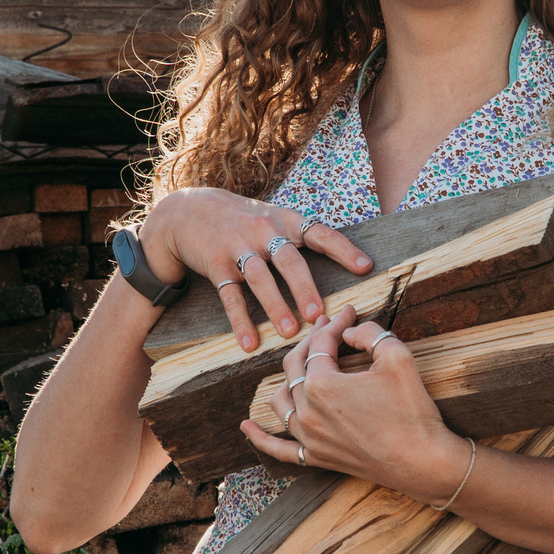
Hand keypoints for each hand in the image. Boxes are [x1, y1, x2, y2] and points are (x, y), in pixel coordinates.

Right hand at [140, 190, 371, 349]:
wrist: (187, 211)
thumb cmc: (243, 219)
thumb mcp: (273, 216)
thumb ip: (301, 236)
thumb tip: (347, 261)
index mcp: (285, 220)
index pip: (320, 233)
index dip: (343, 249)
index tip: (365, 267)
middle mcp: (264, 230)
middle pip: (289, 260)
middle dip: (305, 287)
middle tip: (319, 314)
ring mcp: (238, 247)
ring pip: (260, 278)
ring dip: (276, 306)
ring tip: (290, 332)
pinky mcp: (216, 264)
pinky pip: (230, 296)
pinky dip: (240, 321)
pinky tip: (249, 343)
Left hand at [238, 313, 471, 499]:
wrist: (423, 461)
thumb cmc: (413, 409)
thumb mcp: (397, 356)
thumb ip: (369, 333)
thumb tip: (350, 332)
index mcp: (321, 384)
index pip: (321, 343)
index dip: (335, 323)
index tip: (349, 312)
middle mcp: (307, 410)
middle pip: (296, 367)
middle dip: (311, 342)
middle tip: (330, 328)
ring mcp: (309, 437)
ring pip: (281, 401)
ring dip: (289, 378)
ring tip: (302, 363)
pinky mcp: (317, 457)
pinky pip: (280, 449)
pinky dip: (261, 437)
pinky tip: (246, 426)